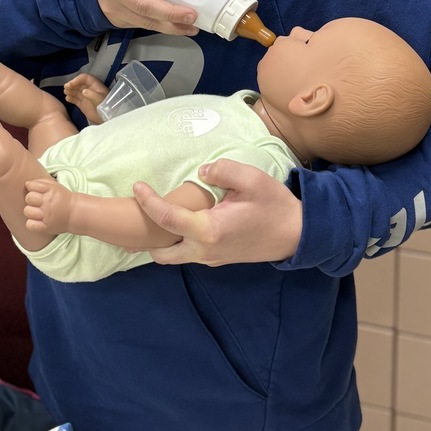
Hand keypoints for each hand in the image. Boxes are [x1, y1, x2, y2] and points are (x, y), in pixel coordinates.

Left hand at [24, 177, 72, 234]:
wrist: (75, 213)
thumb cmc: (62, 198)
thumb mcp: (55, 186)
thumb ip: (41, 182)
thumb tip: (27, 184)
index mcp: (51, 190)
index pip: (32, 185)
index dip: (31, 187)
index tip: (35, 190)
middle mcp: (48, 202)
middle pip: (29, 198)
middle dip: (30, 199)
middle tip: (36, 202)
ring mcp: (46, 215)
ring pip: (27, 211)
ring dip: (30, 211)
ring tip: (37, 212)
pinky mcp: (45, 227)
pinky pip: (30, 225)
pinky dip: (31, 223)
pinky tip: (36, 221)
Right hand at [64, 73, 107, 123]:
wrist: (107, 119)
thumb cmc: (106, 107)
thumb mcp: (100, 100)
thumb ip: (93, 95)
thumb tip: (83, 91)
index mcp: (95, 85)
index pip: (85, 78)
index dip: (77, 79)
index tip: (71, 84)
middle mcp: (90, 90)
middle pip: (79, 84)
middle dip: (72, 85)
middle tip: (66, 88)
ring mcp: (86, 97)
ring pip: (76, 91)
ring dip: (70, 91)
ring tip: (66, 93)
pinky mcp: (83, 105)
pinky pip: (75, 99)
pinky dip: (70, 98)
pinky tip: (67, 99)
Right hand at [96, 0, 199, 35]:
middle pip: (141, 2)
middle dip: (168, 11)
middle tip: (191, 13)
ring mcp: (116, 6)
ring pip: (144, 19)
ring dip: (170, 25)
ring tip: (192, 25)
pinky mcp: (121, 20)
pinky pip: (144, 26)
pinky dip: (165, 29)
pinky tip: (183, 30)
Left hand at [133, 159, 302, 265]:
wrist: (296, 234)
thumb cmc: (274, 206)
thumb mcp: (251, 179)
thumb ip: (223, 171)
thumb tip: (201, 173)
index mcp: (209, 230)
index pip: (167, 218)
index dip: (148, 201)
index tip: (137, 186)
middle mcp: (205, 250)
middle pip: (161, 252)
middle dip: (143, 238)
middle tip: (134, 217)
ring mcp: (211, 259)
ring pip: (173, 257)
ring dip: (159, 242)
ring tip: (151, 221)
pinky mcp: (218, 260)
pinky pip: (187, 255)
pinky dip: (175, 243)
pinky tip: (176, 227)